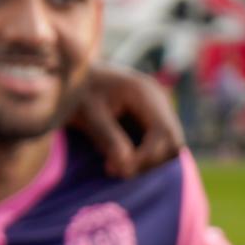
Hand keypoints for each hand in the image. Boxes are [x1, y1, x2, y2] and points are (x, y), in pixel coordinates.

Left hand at [69, 64, 183, 179]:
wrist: (71, 73)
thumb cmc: (76, 92)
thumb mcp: (87, 114)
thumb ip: (107, 138)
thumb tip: (126, 167)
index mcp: (143, 91)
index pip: (163, 130)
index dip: (148, 156)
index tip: (122, 170)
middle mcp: (157, 97)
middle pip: (173, 140)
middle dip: (149, 161)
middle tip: (117, 171)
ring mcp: (158, 106)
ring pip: (169, 145)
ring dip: (147, 161)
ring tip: (113, 166)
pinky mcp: (152, 116)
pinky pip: (159, 143)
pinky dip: (143, 156)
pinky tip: (118, 160)